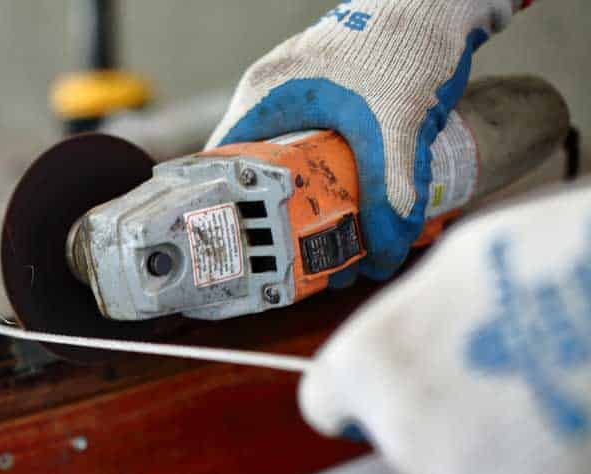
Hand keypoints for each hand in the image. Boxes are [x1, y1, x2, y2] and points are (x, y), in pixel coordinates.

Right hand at [207, 0, 520, 282]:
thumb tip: (383, 255)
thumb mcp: (396, 126)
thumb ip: (390, 190)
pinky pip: (318, 150)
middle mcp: (275, 95)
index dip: (231, 208)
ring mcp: (301, 95)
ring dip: (308, 200)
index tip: (246, 246)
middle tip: (294, 255)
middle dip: (277, 215)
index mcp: (266, 95)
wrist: (444, 2)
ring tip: (327, 239)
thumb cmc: (407, 42)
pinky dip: (333, 180)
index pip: (223, 163)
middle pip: (258, 170)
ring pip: (290, 162)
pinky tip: (356, 203)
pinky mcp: (331, 98)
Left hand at [299, 184, 590, 473]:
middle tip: (514, 379)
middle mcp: (397, 434)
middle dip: (452, 419)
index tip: (385, 393)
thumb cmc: (557, 265)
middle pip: (407, 441)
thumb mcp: (461, 263)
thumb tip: (414, 335)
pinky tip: (578, 445)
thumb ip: (416, 318)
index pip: (327, 402)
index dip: (359, 398)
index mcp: (366, 363)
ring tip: (557, 399)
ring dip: (505, 455)